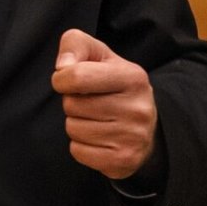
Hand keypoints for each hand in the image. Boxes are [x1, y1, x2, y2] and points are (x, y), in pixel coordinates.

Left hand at [50, 28, 157, 180]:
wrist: (145, 127)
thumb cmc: (112, 84)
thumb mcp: (98, 55)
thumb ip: (75, 45)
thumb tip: (62, 66)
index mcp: (133, 77)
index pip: (78, 76)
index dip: (61, 78)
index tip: (66, 80)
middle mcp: (138, 108)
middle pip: (72, 105)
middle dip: (72, 102)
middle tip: (89, 102)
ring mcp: (133, 137)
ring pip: (73, 130)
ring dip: (76, 124)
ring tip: (95, 119)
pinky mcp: (124, 160)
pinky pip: (78, 151)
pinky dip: (80, 145)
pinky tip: (98, 138)